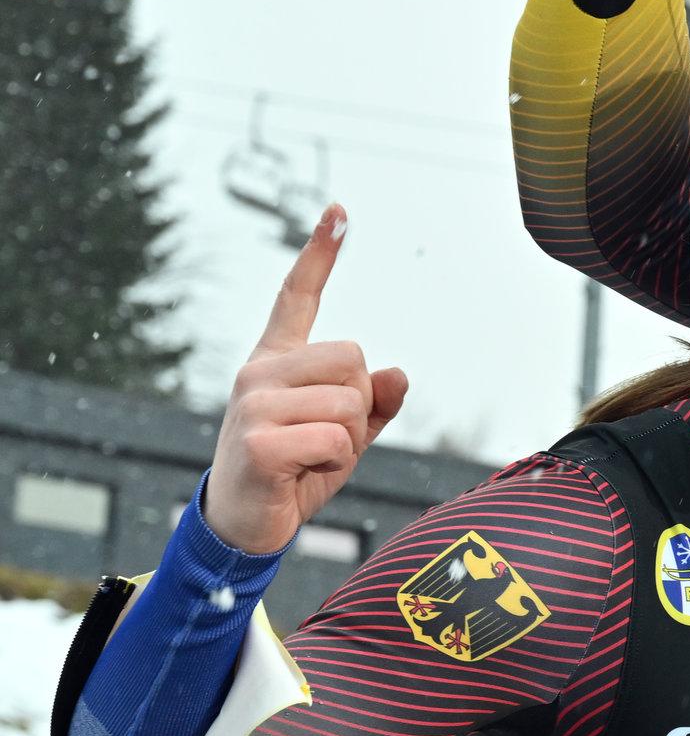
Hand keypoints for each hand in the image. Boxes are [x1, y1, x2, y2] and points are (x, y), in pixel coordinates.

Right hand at [202, 209, 407, 556]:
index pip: (296, 298)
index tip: (339, 212)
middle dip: (359, 405)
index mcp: (277, 363)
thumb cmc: (295, 474)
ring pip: (351, 402)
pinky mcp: (258, 441)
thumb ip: (374, 404)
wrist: (245, 524)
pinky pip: (339, 440)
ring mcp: (253, 404)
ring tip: (310, 457)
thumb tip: (399, 373)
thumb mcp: (344, 436)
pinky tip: (299, 473)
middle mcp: (258, 373)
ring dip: (348, 440)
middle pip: (354, 359)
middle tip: (324, 437)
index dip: (320, 255)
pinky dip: (335, 464)